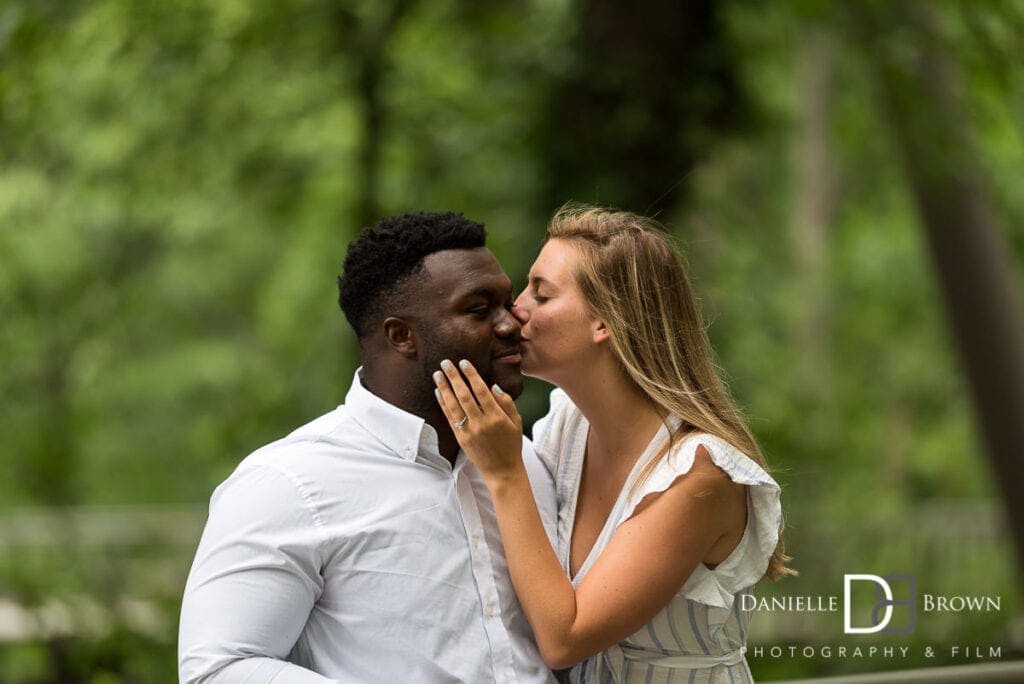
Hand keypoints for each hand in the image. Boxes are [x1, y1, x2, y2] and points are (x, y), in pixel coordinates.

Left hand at [433, 359, 524, 482]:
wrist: (502, 470)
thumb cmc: (511, 444)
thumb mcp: (517, 422)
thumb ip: (507, 403)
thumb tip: (493, 386)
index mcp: (496, 417)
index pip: (481, 391)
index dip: (471, 375)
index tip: (464, 362)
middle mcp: (481, 423)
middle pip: (464, 396)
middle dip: (454, 377)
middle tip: (445, 362)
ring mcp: (469, 432)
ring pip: (453, 406)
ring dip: (444, 388)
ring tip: (437, 374)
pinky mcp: (460, 438)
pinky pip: (449, 418)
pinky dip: (443, 404)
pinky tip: (438, 392)